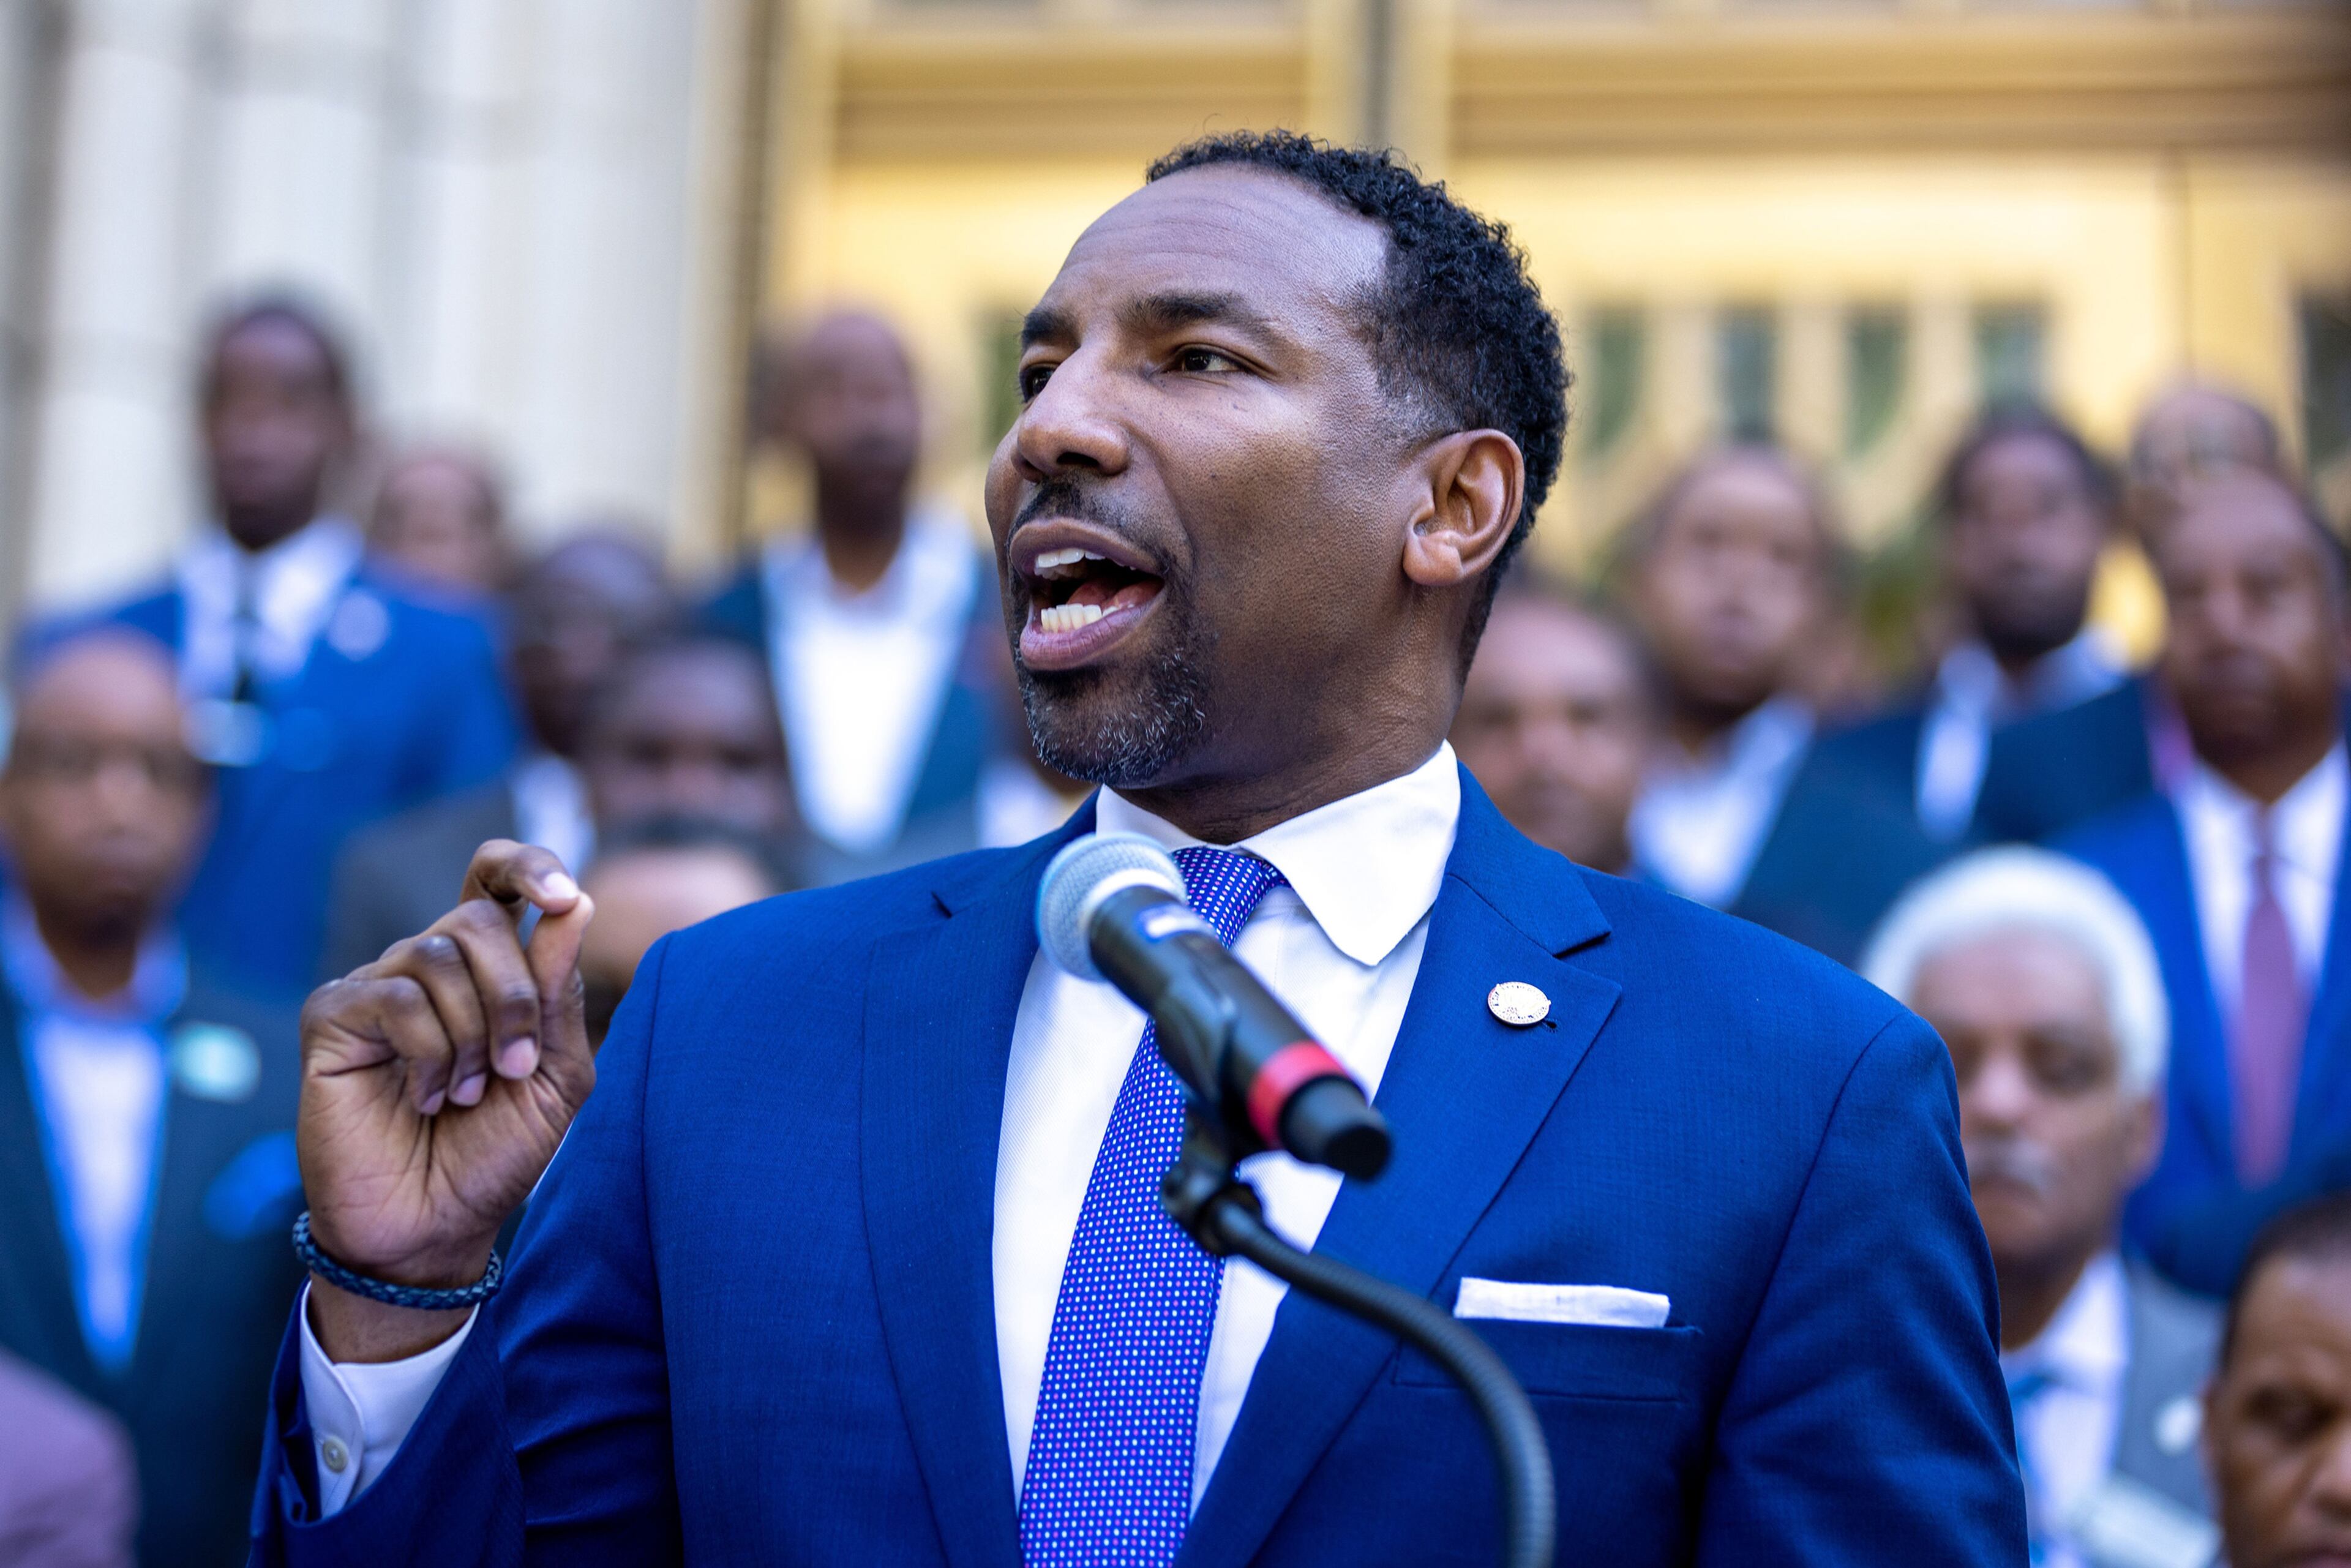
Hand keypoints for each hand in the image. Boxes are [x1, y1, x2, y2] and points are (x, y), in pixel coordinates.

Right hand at [298, 841, 594, 1359]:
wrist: (436, 1224)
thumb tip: (575, 902)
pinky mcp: (332, 1016)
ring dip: (471, 1034)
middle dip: (513, 995)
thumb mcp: (555, 1072)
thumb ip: (559, 991)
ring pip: (436, 954)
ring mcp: (377, 986)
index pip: (495, 878)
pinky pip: (395, 997)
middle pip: (477, 919)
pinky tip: (425, 1098)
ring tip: (465, 1093)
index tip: (563, 895)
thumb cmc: (497, 1149)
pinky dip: (428, 1052)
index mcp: (486, 967)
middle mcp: (429, 965)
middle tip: (513, 1067)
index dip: (527, 867)